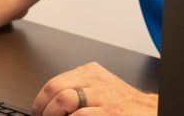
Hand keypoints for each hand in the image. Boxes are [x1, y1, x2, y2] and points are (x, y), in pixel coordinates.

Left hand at [31, 62, 158, 114]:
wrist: (146, 110)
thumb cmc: (120, 102)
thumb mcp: (98, 87)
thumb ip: (76, 88)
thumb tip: (50, 101)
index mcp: (90, 72)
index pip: (54, 82)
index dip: (40, 100)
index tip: (37, 111)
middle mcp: (95, 81)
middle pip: (56, 89)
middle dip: (44, 108)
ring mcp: (102, 97)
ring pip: (65, 100)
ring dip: (54, 115)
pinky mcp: (108, 113)